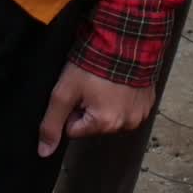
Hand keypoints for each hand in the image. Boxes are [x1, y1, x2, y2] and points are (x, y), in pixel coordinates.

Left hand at [37, 64, 156, 157]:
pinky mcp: (148, 101)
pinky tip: (117, 82)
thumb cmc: (93, 66)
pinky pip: (126, 107)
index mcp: (106, 124)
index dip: (71, 110)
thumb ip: (51, 124)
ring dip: (104, 103)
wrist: (125, 40)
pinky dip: (120, 97)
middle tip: (91, 86)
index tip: (77, 94)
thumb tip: (44, 152)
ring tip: (104, 83)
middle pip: (92, 125)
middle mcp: (127, 124)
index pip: (73, 130)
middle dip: (88, 107)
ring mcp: (141, 113)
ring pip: (109, 116)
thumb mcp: (64, 94)